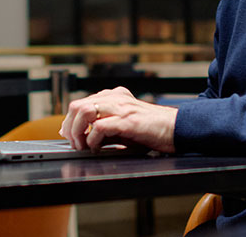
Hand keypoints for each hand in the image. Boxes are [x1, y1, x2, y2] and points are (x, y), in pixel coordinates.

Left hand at [58, 86, 176, 152]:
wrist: (177, 129)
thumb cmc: (152, 129)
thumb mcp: (123, 125)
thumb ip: (104, 127)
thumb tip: (82, 137)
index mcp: (114, 96)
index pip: (81, 103)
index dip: (70, 121)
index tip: (68, 135)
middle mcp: (115, 98)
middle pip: (77, 105)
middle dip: (69, 126)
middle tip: (74, 143)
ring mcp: (121, 108)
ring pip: (84, 112)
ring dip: (77, 132)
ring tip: (82, 146)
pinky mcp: (128, 121)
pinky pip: (100, 127)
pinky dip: (92, 140)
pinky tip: (96, 148)